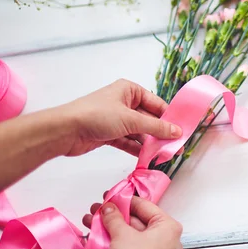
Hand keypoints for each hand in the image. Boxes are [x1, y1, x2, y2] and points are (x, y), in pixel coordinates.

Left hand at [60, 79, 181, 156]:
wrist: (65, 131)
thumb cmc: (97, 115)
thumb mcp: (131, 120)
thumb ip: (156, 128)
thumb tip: (177, 132)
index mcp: (129, 90)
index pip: (156, 104)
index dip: (169, 118)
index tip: (182, 131)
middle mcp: (124, 103)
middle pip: (149, 119)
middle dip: (161, 133)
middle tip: (175, 147)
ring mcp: (117, 119)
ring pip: (140, 132)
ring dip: (150, 143)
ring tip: (164, 155)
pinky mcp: (110, 134)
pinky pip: (129, 141)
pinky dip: (138, 149)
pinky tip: (148, 158)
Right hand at [85, 197, 182, 248]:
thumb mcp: (122, 234)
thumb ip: (114, 217)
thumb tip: (109, 208)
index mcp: (168, 226)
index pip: (145, 205)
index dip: (125, 200)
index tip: (110, 197)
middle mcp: (167, 238)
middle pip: (138, 219)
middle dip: (115, 215)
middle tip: (98, 209)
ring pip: (132, 233)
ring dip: (112, 227)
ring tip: (92, 221)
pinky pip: (131, 246)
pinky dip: (116, 240)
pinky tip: (99, 236)